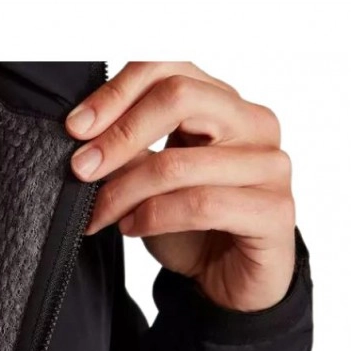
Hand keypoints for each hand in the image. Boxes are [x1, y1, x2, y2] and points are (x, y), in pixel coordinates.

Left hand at [66, 62, 296, 311]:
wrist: (227, 283)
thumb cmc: (192, 227)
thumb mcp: (148, 182)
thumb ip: (126, 151)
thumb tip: (84, 134)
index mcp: (223, 104)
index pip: (169, 68)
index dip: (116, 92)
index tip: (75, 127)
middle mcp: (254, 124)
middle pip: (179, 97)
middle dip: (118, 134)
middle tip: (82, 169)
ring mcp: (270, 165)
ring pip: (179, 162)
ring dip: (125, 191)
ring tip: (102, 213)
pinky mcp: (275, 211)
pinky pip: (202, 205)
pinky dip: (154, 217)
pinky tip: (133, 228)